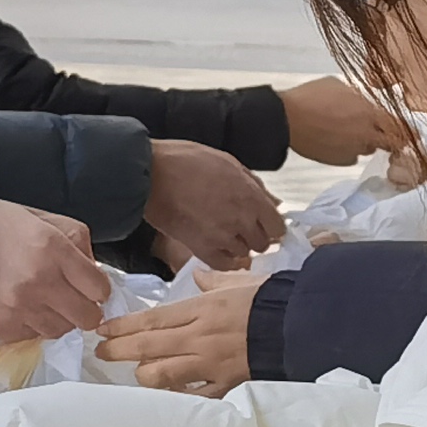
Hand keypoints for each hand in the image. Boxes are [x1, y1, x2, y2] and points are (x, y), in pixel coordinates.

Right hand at [0, 196, 106, 340]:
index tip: (91, 286)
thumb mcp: (39, 217)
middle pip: (87, 317)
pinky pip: (32, 336)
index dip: (99, 288)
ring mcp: (20, 309)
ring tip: (44, 302)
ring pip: (61, 331)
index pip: (99, 287)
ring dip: (59, 319)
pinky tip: (20, 307)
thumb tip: (94, 268)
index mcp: (53, 249)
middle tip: (74, 300)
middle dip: (86, 309)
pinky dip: (32, 325)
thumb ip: (75, 239)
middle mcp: (40, 282)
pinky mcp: (1, 327)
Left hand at [96, 263, 265, 395]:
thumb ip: (213, 279)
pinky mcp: (227, 384)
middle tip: (101, 353)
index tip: (101, 330)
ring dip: (144, 375)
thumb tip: (198, 277)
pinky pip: (195, 396)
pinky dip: (180, 396)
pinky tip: (169, 395)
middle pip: (147, 348)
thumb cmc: (272, 299)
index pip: (151, 320)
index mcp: (200, 309)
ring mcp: (211, 364)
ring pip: (163, 375)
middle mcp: (199, 337)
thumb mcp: (240, 280)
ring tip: (138, 372)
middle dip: (118, 351)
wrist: (302, 325)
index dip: (122, 327)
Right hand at [143, 138, 285, 270]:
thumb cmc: (184, 161)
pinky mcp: (201, 248)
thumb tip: (273, 202)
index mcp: (250, 196)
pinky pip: (223, 264)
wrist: (149, 174)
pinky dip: (224, 259)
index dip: (271, 225)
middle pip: (263, 243)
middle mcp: (241, 219)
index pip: (277, 226)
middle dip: (255, 236)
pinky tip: (218, 248)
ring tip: (223, 232)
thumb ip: (254, 184)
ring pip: (244, 254)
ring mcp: (221, 236)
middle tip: (242, 227)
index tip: (264, 223)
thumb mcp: (227, 162)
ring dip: (237, 246)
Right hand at [277, 77, 402, 166]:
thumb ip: (357, 96)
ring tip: (347, 131)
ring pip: (368, 148)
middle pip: (390, 142)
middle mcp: (366, 134)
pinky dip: (348, 150)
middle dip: (390, 139)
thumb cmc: (311, 97)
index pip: (399, 125)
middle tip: (385, 135)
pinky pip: (351, 156)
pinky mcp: (340, 161)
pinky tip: (334, 140)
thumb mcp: (339, 85)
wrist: (287, 119)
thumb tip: (362, 101)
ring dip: (365, 141)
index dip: (404, 128)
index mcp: (369, 112)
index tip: (407, 130)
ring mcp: (354, 149)